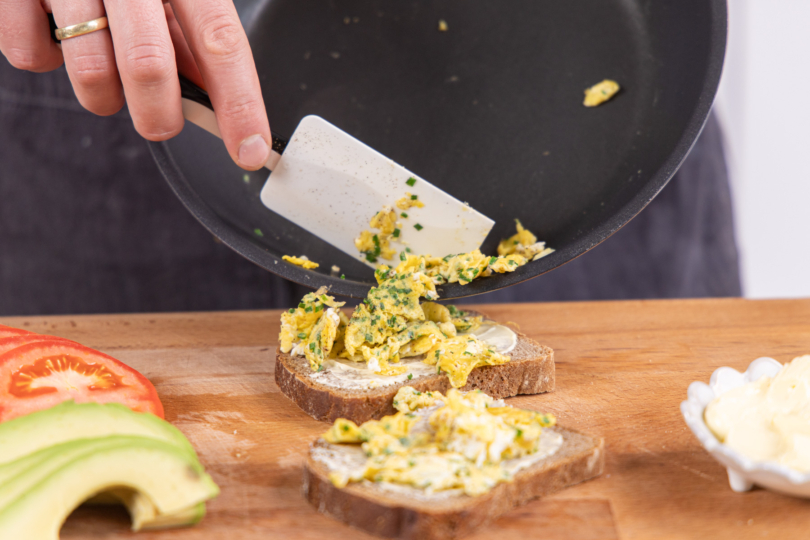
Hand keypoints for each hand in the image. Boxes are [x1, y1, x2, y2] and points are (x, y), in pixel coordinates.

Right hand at [0, 0, 271, 169]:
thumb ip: (193, 39)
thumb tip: (218, 102)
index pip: (221, 40)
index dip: (239, 102)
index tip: (250, 149)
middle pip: (149, 65)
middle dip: (160, 116)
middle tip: (162, 121)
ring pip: (91, 73)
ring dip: (104, 95)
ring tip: (104, 65)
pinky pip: (32, 56)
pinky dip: (48, 60)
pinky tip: (58, 32)